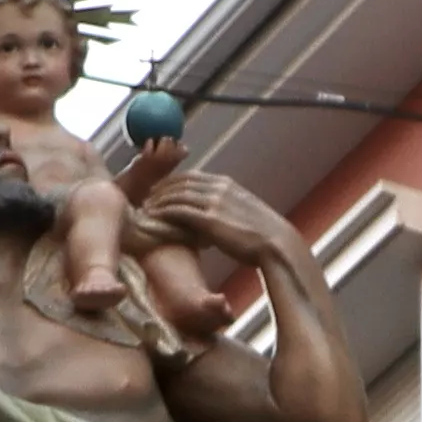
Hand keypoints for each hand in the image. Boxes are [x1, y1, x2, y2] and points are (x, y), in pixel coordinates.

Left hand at [125, 161, 312, 280]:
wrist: (277, 245)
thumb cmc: (264, 237)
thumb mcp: (246, 215)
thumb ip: (229, 210)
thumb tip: (222, 219)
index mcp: (227, 184)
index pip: (192, 177)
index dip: (173, 182)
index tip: (160, 189)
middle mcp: (219, 188)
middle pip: (180, 182)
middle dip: (160, 187)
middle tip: (145, 196)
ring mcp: (214, 202)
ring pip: (177, 194)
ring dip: (158, 200)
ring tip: (144, 208)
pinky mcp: (210, 220)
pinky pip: (179, 211)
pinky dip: (164, 212)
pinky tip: (153, 218)